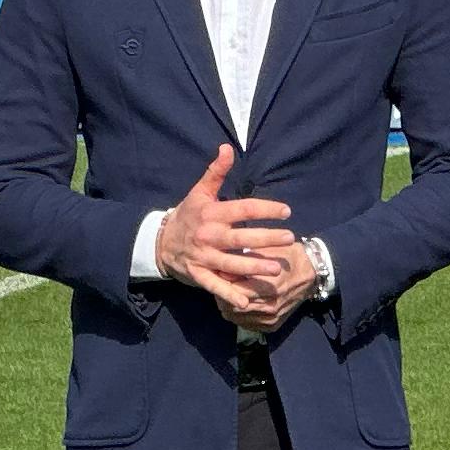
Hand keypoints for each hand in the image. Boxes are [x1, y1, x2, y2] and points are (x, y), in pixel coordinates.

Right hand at [155, 144, 299, 312]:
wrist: (160, 242)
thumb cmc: (187, 215)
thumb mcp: (199, 191)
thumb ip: (216, 171)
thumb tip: (227, 147)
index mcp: (212, 213)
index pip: (243, 208)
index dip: (265, 208)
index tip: (286, 211)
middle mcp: (209, 235)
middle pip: (241, 237)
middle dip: (266, 238)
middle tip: (289, 238)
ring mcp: (204, 257)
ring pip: (232, 263)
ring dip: (254, 267)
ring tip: (276, 269)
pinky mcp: (199, 275)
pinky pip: (216, 286)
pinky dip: (230, 295)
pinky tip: (248, 302)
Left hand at [221, 235, 321, 336]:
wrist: (311, 273)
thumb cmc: (288, 256)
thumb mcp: (269, 249)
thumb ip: (247, 257)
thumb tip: (223, 265)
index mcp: (271, 284)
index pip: (236, 287)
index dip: (223, 279)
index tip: (217, 271)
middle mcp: (271, 304)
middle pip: (234, 304)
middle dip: (222, 294)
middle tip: (215, 283)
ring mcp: (271, 317)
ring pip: (237, 316)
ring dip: (227, 305)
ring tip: (222, 293)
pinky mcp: (272, 325)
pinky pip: (246, 324)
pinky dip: (237, 315)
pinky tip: (234, 304)